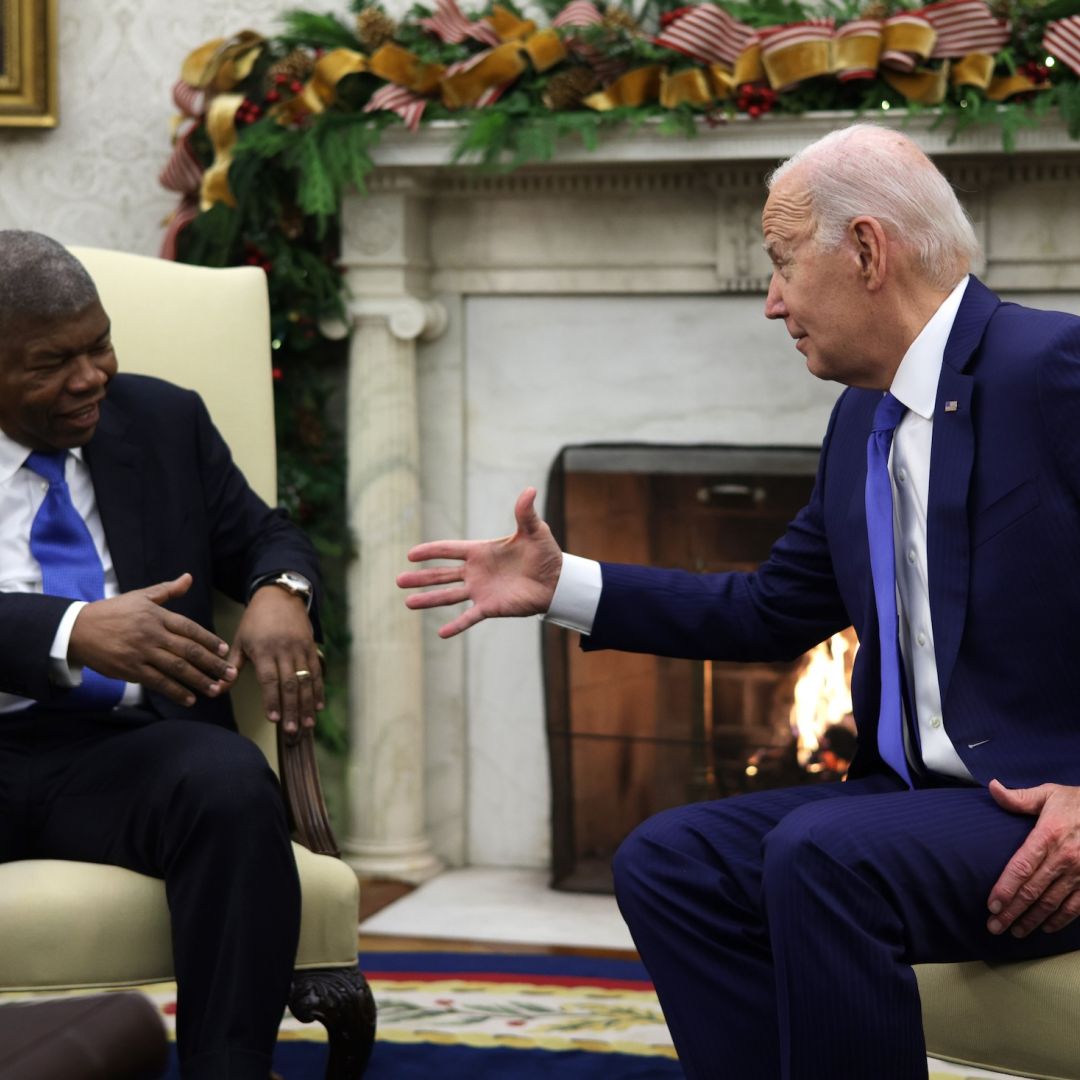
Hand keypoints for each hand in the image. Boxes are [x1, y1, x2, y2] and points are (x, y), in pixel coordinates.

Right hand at [69, 573, 235, 706]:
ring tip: (216, 689)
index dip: (209, 640)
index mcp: (157, 616)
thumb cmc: (113, 611)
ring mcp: (142, 653)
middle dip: (212, 664)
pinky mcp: (130, 669)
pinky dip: (175, 691)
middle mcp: (152, 634)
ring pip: (176, 668)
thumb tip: (189, 578)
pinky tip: (189, 699)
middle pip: (188, 651)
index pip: (189, 628)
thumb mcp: (140, 596)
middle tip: (230, 674)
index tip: (224, 650)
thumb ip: (167, 590)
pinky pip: (158, 682)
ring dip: (198, 680)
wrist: (77, 630)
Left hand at [227, 584, 322, 735]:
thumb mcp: (239, 640)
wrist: (280, 595)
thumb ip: (232, 666)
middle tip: (291, 731)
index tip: (273, 719)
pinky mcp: (311, 647)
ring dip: (307, 704)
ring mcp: (300, 648)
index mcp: (264, 649)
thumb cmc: (255, 620)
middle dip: (291, 709)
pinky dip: (318, 689)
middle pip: (290, 684)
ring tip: (307, 724)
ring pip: (306, 680)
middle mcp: (284, 650)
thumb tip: (218, 689)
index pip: (269, 679)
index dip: (272, 700)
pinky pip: (316, 671)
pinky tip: (318, 706)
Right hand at [397, 487, 562, 637]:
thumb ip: (526, 513)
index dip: (430, 551)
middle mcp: (476, 572)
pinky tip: (441, 633)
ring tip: (408, 602)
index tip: (410, 554)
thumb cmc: (545, 553)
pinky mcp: (490, 607)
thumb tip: (529, 490)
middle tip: (398, 580)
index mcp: (481, 551)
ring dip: (429, 599)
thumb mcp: (535, 531)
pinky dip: (456, 625)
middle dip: (420, 577)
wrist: (557, 581)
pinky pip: (469, 617)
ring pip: (449, 596)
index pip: (449, 550)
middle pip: (442, 574)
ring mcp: (481, 591)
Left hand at [987, 779, 1079, 936]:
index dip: (1005, 888)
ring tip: (1014, 932)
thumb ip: (1020, 798)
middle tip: (994, 927)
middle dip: (1012, 911)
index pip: (1021, 867)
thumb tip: (992, 787)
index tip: (991, 905)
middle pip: (1033, 890)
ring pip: (1052, 903)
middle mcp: (1064, 858)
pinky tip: (1046, 928)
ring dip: (1032, 920)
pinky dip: (1060, 920)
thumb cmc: (1077, 803)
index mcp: (1049, 835)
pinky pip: (1076, 907)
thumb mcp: (1049, 793)